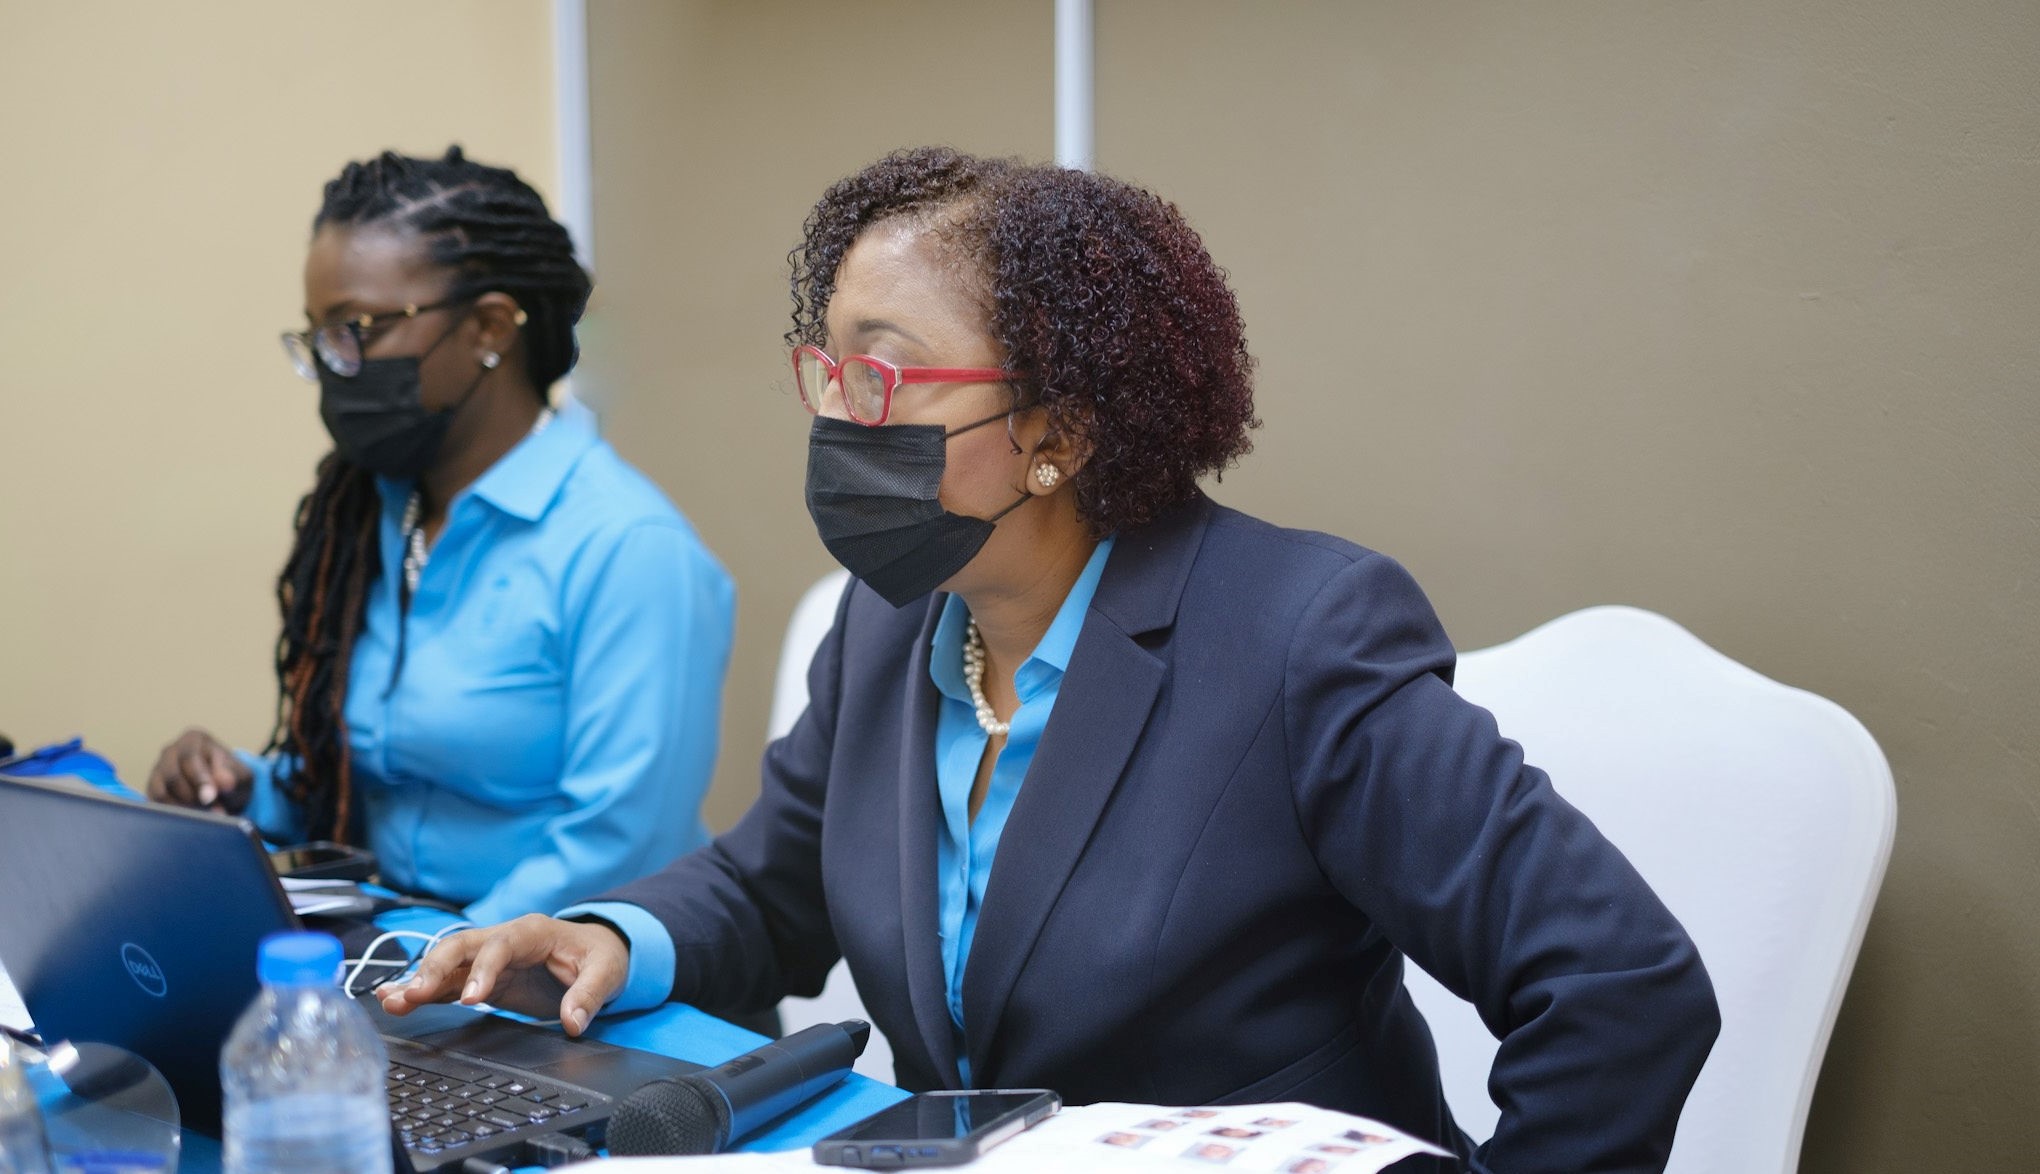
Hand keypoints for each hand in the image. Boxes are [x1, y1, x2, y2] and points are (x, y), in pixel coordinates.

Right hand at [146, 728, 252, 811]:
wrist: (224, 794)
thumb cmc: (232, 779)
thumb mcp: (241, 776)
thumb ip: (233, 777)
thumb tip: (224, 782)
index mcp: (194, 739)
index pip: (190, 757)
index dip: (199, 779)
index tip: (210, 798)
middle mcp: (171, 751)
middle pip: (172, 776)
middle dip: (192, 797)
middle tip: (212, 812)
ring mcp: (158, 770)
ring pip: (161, 791)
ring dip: (183, 808)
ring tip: (204, 817)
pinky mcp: (152, 789)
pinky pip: (155, 804)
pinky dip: (173, 814)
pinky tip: (190, 820)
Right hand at [376, 915, 629, 1036]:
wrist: (597, 952)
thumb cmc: (600, 956)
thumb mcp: (607, 971)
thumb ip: (589, 994)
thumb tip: (572, 1022)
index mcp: (533, 932)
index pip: (501, 945)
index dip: (483, 969)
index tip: (472, 998)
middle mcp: (503, 940)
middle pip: (461, 946)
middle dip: (435, 968)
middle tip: (415, 995)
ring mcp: (488, 958)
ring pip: (447, 963)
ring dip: (419, 980)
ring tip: (390, 999)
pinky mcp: (481, 978)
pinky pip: (448, 983)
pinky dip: (424, 992)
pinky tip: (395, 1001)